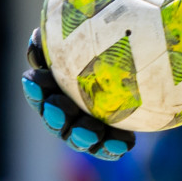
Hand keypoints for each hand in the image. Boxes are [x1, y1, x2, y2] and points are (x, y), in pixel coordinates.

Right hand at [22, 30, 134, 160]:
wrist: (146, 62)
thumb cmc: (113, 44)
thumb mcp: (95, 34)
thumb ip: (67, 38)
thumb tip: (38, 35)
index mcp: (56, 85)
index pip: (38, 88)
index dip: (34, 87)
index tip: (35, 80)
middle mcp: (68, 109)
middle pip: (55, 117)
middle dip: (54, 115)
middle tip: (59, 111)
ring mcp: (88, 126)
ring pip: (79, 137)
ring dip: (82, 136)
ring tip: (91, 134)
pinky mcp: (112, 136)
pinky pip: (110, 146)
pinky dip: (113, 147)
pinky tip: (124, 144)